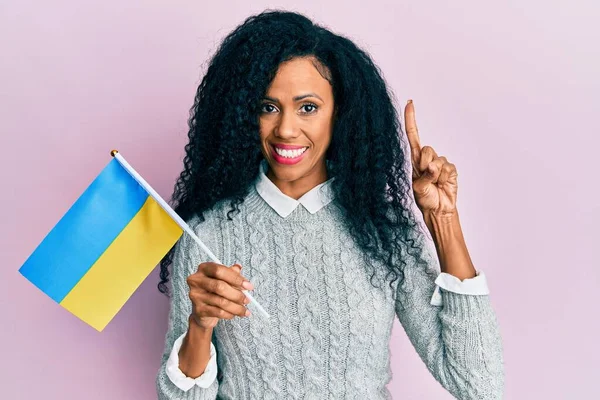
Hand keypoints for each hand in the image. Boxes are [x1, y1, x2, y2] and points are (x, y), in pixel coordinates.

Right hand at [187, 262, 253, 328]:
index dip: (235, 278)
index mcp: (203, 269)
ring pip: (221, 302)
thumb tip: (238, 267)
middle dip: (237, 294)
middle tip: (247, 300)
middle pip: (220, 286)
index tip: (248, 286)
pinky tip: (234, 314)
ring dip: (236, 307)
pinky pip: (219, 312)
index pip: (220, 270)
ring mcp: (196, 296)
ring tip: (244, 310)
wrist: (202, 311)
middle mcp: (196, 281)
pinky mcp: (198, 310)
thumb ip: (231, 273)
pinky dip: (230, 314)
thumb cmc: (214, 291)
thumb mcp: (222, 280)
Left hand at [404, 99, 458, 217]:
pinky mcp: (450, 169)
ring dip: (436, 174)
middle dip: (426, 164)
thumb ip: (424, 176)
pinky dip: (445, 178)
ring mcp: (439, 163)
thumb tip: (433, 166)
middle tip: (427, 178)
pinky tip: (443, 185)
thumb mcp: (418, 189)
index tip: (410, 102)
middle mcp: (426, 159)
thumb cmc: (425, 198)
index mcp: (415, 160)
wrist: (439, 209)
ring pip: (438, 160)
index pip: (412, 135)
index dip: (411, 119)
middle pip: (427, 150)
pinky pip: (448, 168)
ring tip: (435, 184)